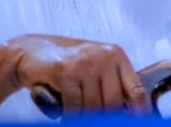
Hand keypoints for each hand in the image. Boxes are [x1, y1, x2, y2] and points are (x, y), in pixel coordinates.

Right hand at [0, 34, 149, 115]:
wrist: (31, 51)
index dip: (139, 110)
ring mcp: (84, 63)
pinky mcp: (65, 71)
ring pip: (93, 107)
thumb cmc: (66, 62)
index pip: (136, 88)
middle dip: (104, 117)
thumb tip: (129, 110)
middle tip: (95, 118)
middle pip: (113, 102)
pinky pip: (74, 106)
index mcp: (115, 55)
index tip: (139, 121)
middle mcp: (103, 57)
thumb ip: (111, 83)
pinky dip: (70, 115)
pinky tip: (66, 112)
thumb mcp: (95, 67)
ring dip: (84, 116)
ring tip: (76, 110)